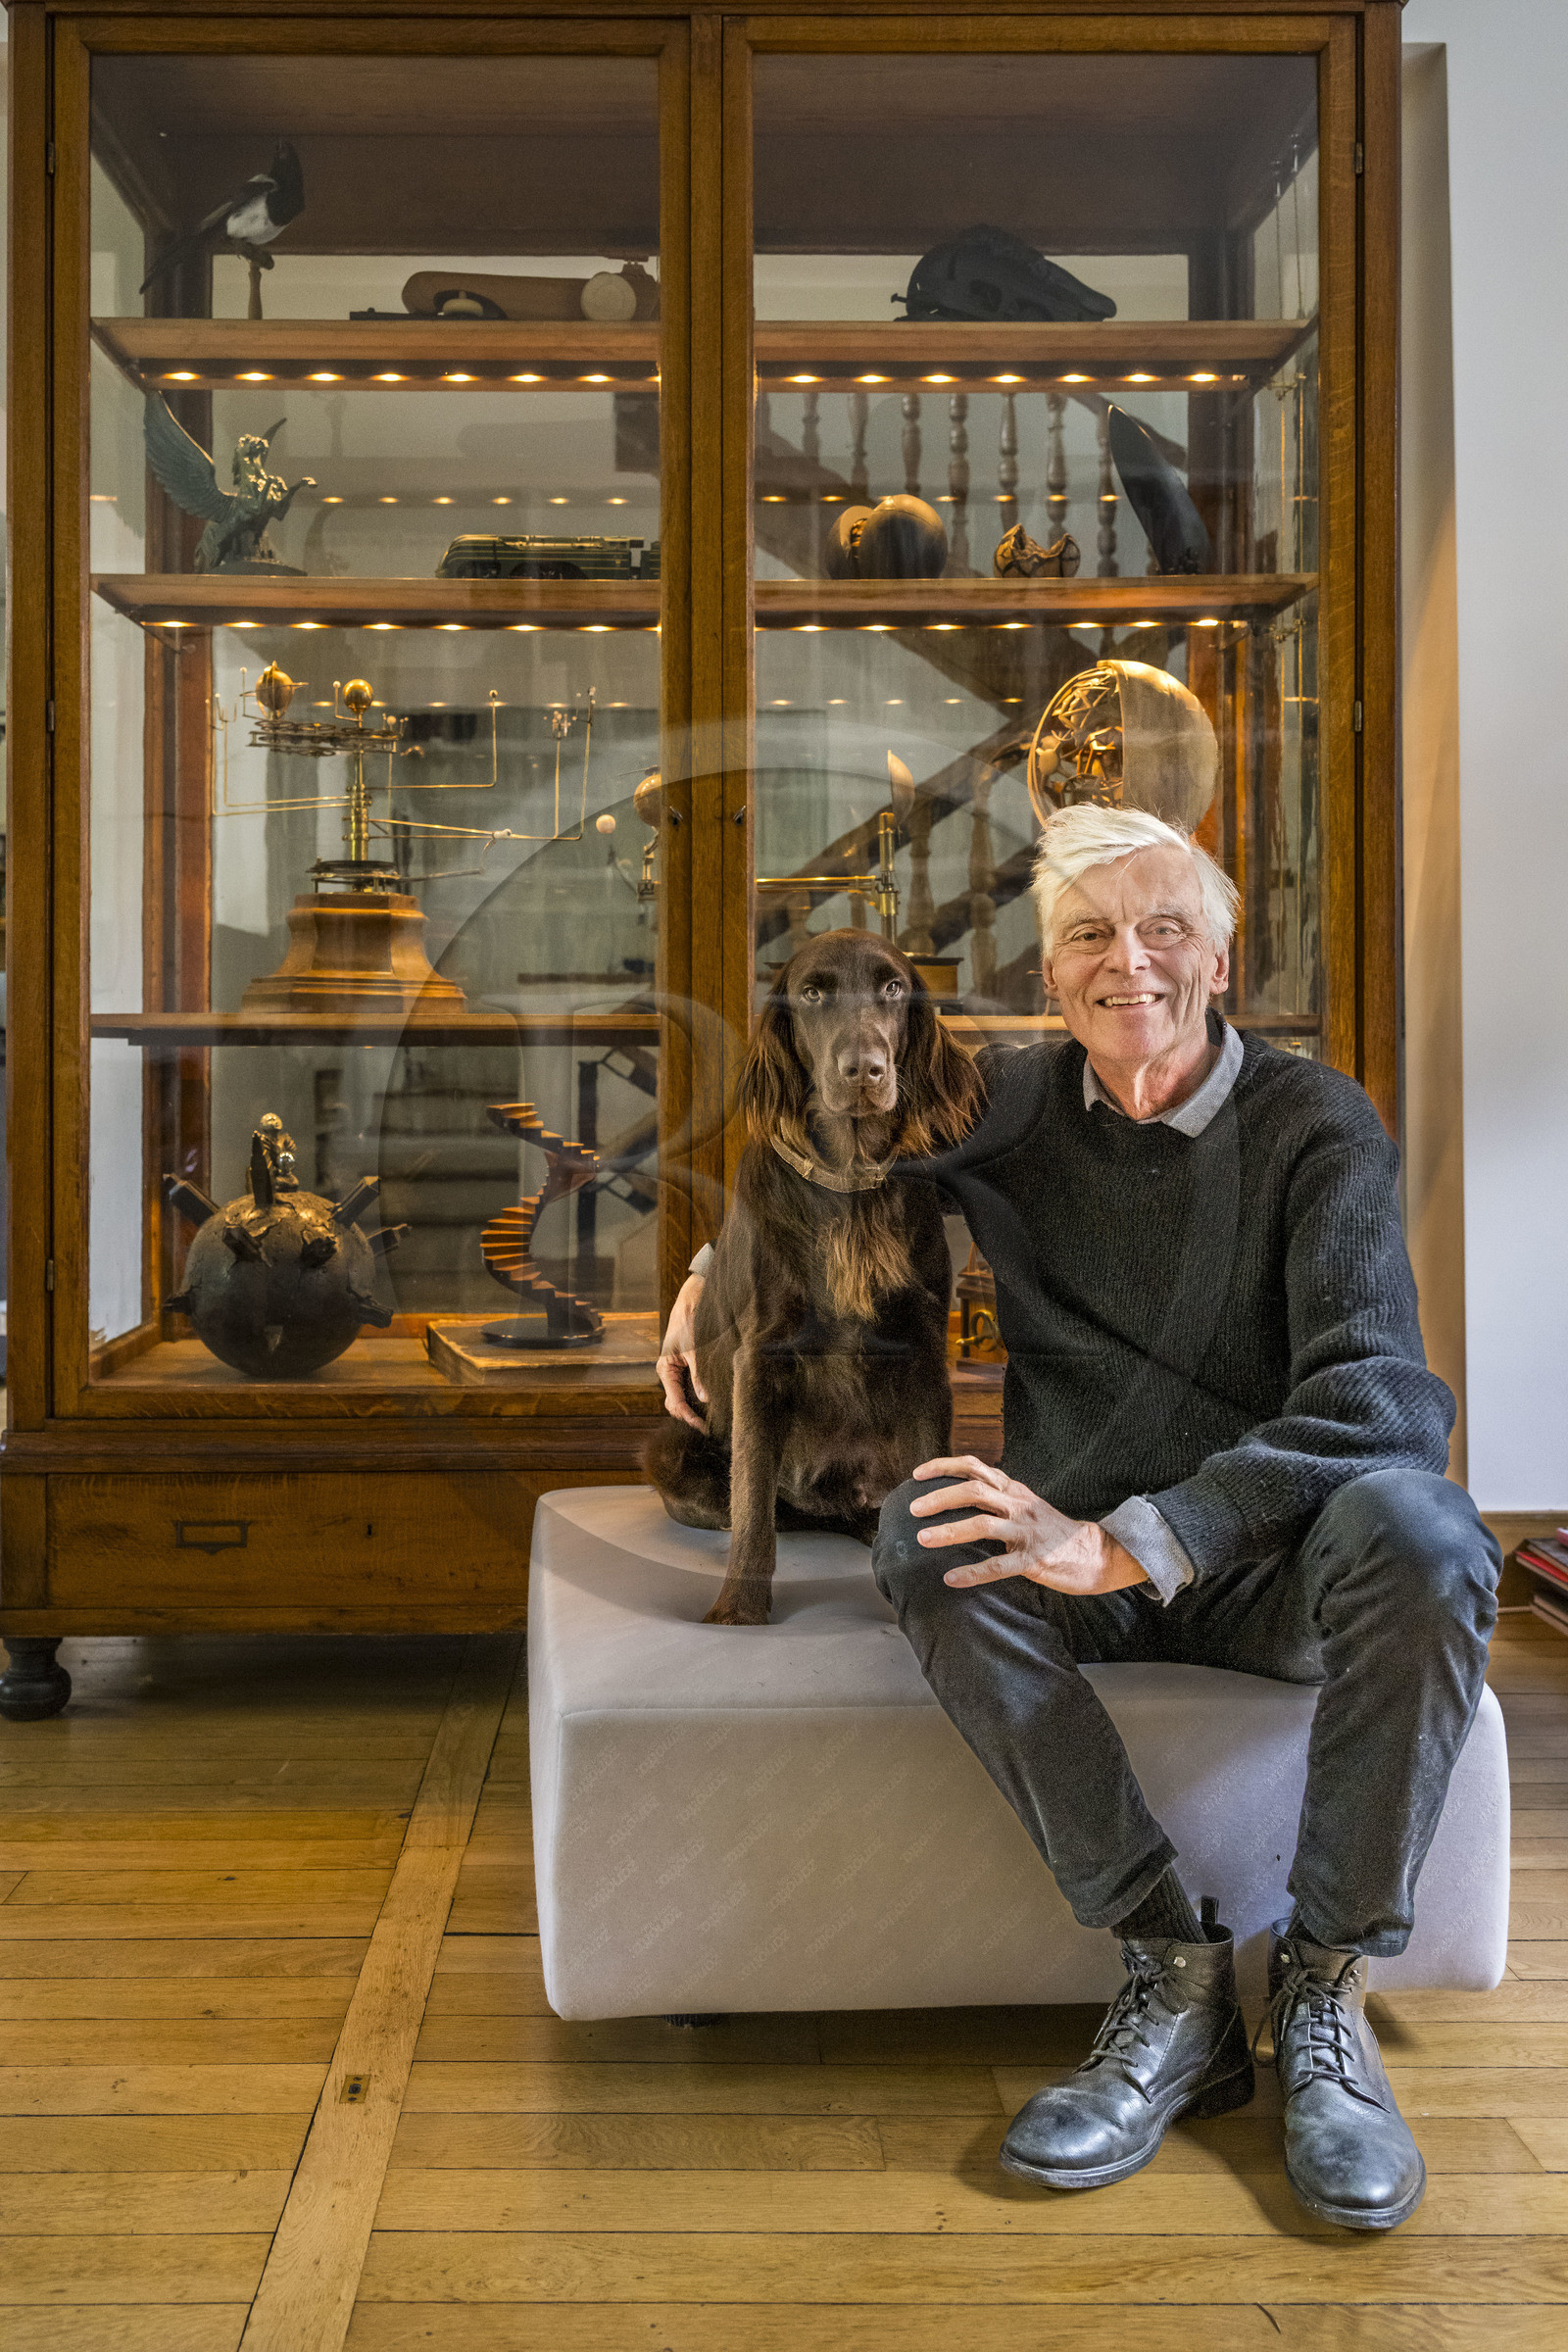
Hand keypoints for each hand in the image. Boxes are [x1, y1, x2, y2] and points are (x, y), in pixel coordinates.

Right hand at [657, 1274, 708, 1429]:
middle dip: (689, 1416)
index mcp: (665, 1369)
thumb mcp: (695, 1349)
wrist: (692, 1301)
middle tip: (708, 1427)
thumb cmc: (689, 1321)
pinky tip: (710, 1403)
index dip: (688, 1417)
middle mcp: (669, 1373)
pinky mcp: (687, 1367)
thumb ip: (698, 1374)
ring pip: (682, 1398)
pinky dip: (697, 1398)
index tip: (702, 1426)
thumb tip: (705, 1399)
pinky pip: (689, 1388)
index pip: (675, 1402)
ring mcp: (677, 1371)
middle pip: (675, 1405)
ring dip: (693, 1409)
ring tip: (710, 1419)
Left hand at [909, 1456, 1149, 1596]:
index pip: (976, 1467)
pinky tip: (951, 1579)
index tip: (917, 1474)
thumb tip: (958, 1496)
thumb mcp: (1025, 1505)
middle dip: (940, 1497)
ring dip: (949, 1531)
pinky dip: (972, 1572)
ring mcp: (1027, 1531)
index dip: (945, 1467)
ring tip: (922, 1539)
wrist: (1095, 1553)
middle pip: (974, 1490)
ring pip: (982, 1524)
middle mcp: (1019, 1505)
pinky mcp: (1034, 1559)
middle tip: (913, 1509)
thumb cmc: (1053, 1532)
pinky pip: (998, 1565)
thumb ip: (998, 1498)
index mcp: (1015, 1490)